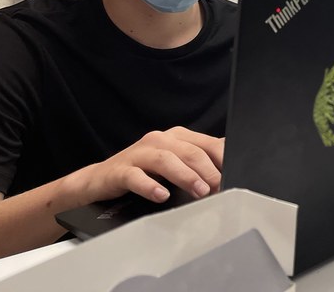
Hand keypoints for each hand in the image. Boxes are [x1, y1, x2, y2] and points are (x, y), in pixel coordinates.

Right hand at [62, 127, 223, 204]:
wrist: (98, 180)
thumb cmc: (143, 172)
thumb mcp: (175, 163)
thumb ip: (200, 162)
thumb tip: (230, 168)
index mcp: (177, 136)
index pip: (208, 144)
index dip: (223, 160)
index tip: (235, 176)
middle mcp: (159, 140)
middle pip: (190, 152)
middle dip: (208, 171)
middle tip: (219, 188)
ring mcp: (139, 153)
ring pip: (167, 160)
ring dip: (186, 176)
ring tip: (199, 191)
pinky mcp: (120, 170)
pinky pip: (136, 177)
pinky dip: (150, 186)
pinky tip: (161, 196)